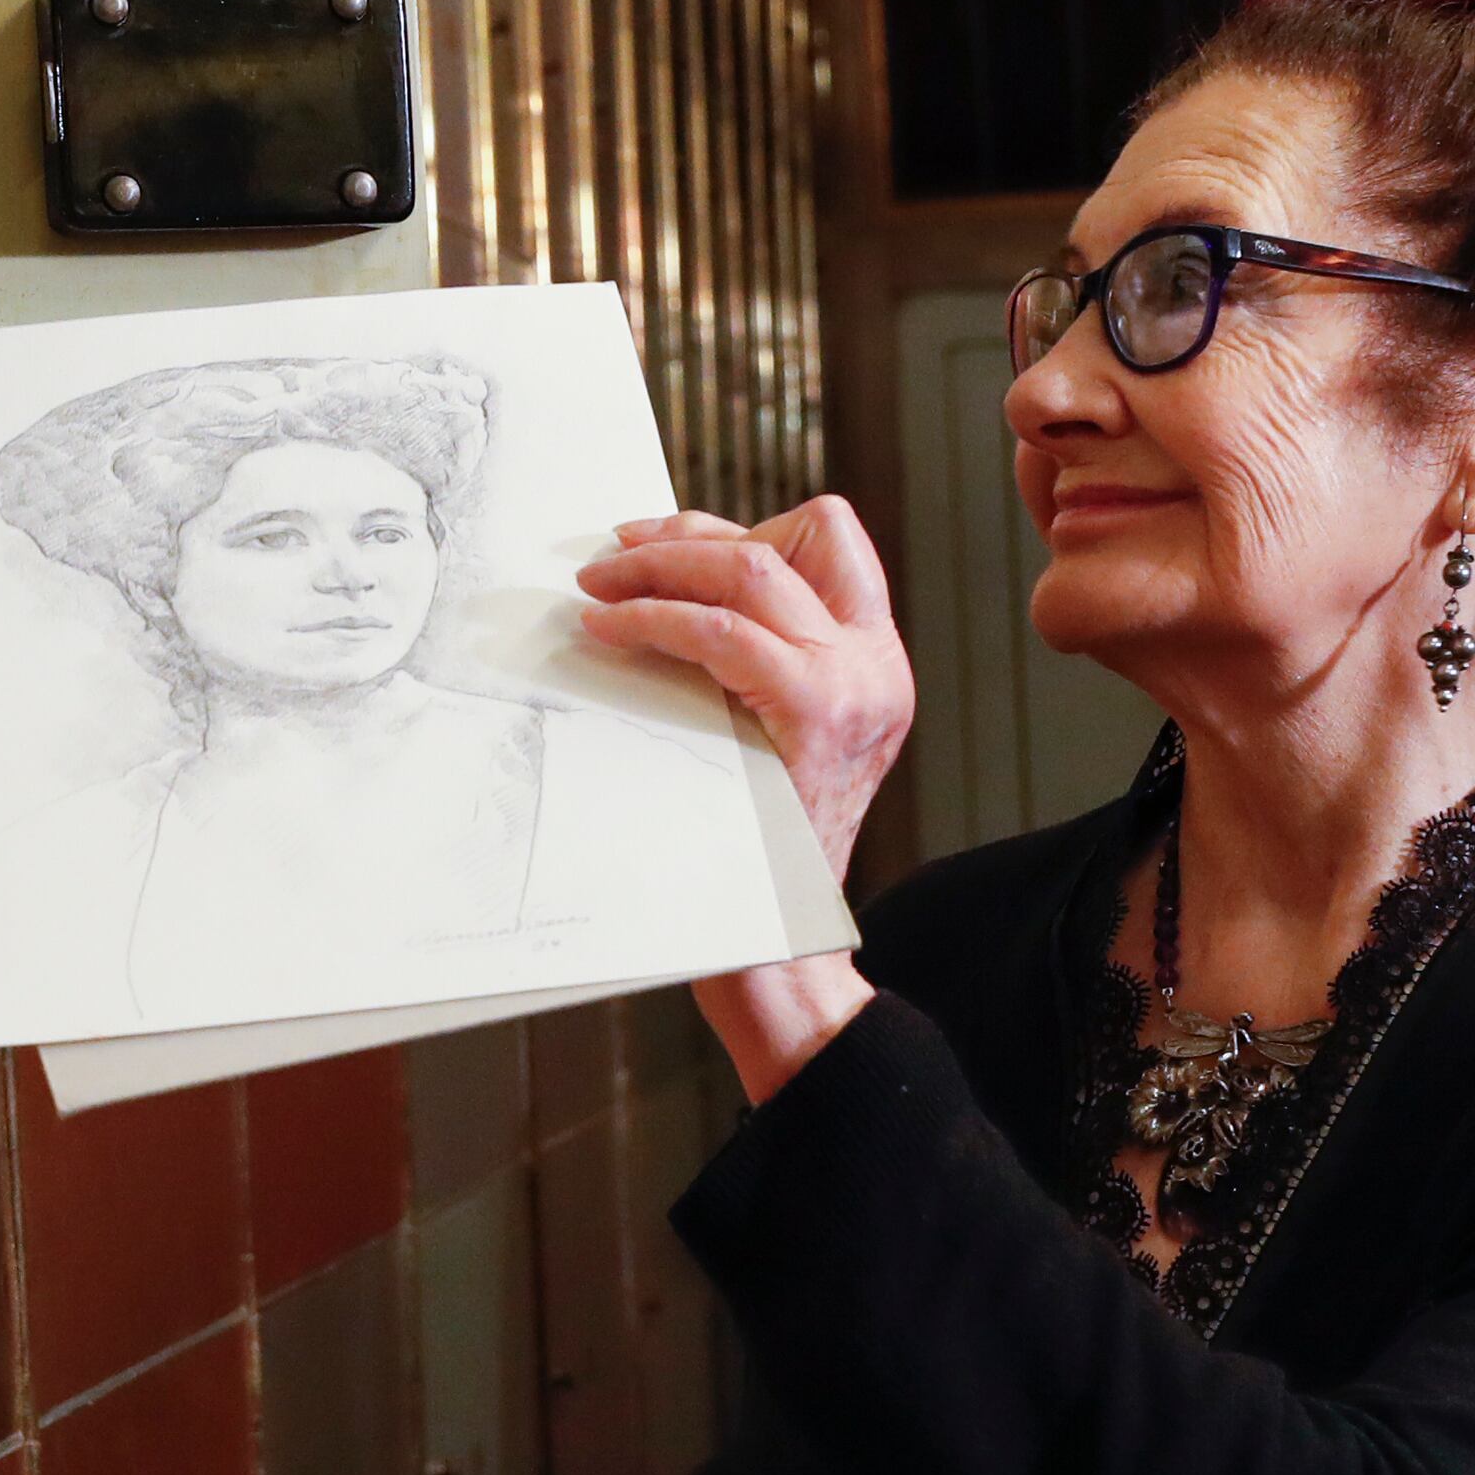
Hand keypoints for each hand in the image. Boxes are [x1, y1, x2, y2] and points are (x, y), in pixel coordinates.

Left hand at [577, 500, 914, 873]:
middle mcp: (876, 664)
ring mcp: (854, 686)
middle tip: (611, 560)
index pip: (827, 541)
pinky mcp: (814, 713)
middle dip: (688, 536)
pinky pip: (720, 631)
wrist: (780, 945)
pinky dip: (654, 618)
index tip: (656, 545)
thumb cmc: (753, 848)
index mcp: (873, 662)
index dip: (735, 529)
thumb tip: (668, 588)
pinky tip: (610, 630)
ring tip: (598, 587)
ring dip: (660, 566)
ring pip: (754, 569)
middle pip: (796, 537)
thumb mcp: (770, 731)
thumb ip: (750, 662)